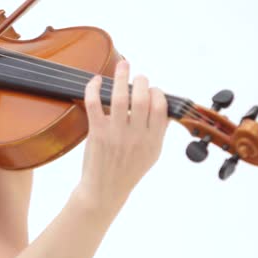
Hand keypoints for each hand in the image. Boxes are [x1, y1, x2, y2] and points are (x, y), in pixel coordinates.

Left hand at [77, 60, 168, 216]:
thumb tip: (163, 107)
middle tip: (137, 75)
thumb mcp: (151, 154)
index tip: (152, 89)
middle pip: (143, 98)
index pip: (161, 107)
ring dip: (122, 76)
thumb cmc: (127, 171)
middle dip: (141, 80)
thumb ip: (158, 131)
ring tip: (123, 65)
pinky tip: (96, 80)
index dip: (157, 92)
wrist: (104, 191)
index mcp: (153, 140)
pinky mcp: (97, 133)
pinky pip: (95, 104)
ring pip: (121, 97)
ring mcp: (116, 134)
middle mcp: (137, 136)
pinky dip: (94, 88)